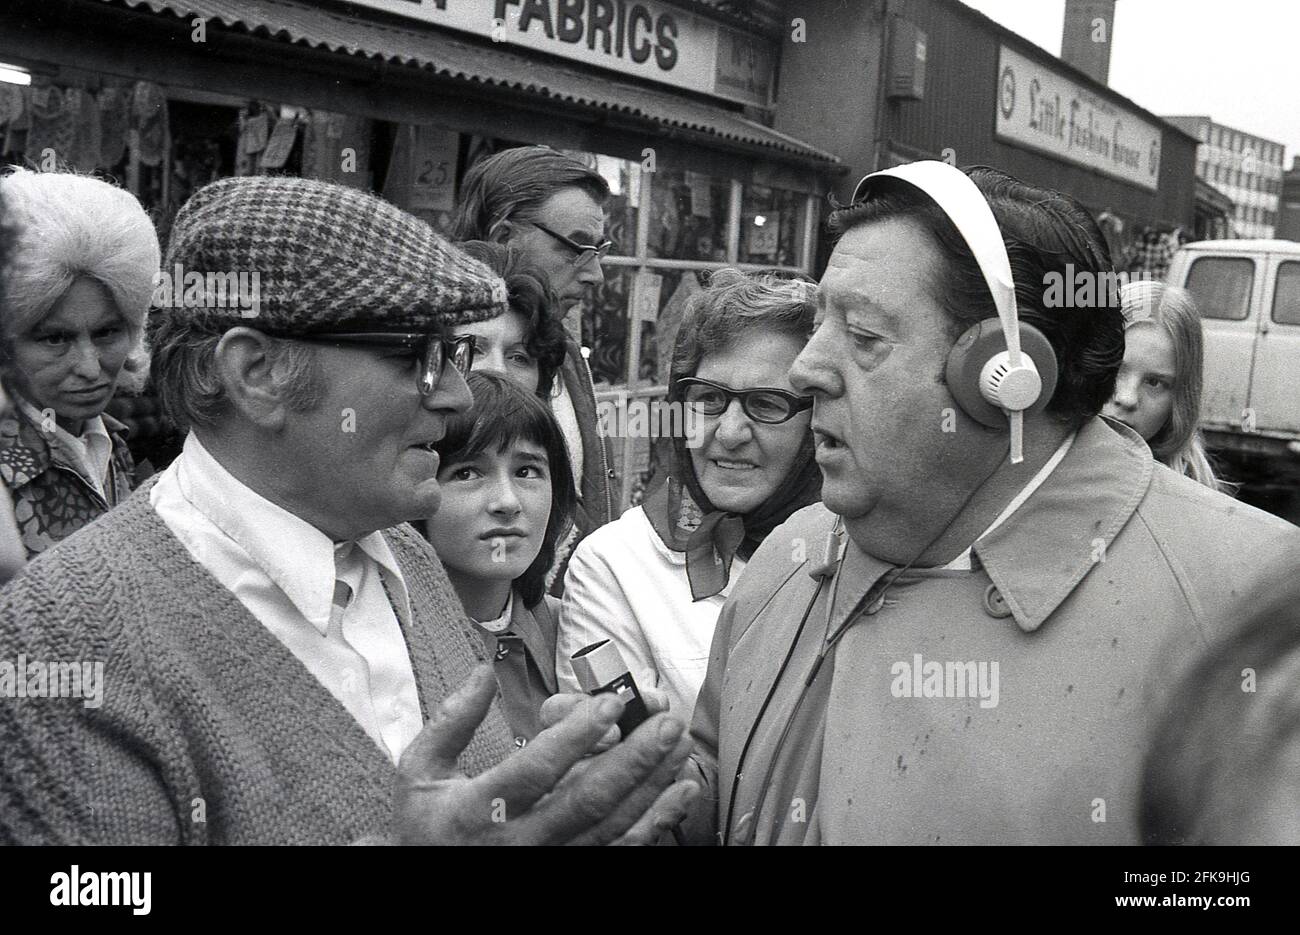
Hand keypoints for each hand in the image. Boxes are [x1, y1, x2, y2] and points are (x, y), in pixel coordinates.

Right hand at [392, 666, 697, 844]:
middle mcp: (517, 843)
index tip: (609, 702)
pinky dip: (656, 822)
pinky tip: (680, 791)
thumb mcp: (420, 770)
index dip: (573, 737)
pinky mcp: (568, 872)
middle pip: (585, 801)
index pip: (533, 771)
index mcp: (477, 811)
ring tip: (680, 745)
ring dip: (651, 786)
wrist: (421, 880)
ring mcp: (547, 863)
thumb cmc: (424, 825)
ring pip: (611, 827)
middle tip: (665, 722)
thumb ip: (452, 719)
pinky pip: (620, 851)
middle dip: (631, 759)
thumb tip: (483, 670)